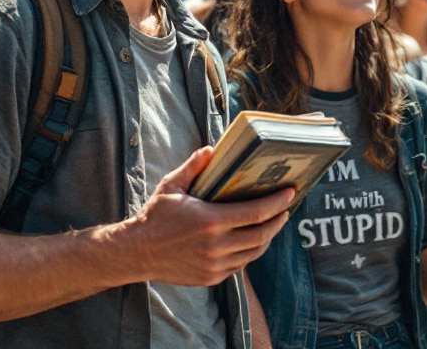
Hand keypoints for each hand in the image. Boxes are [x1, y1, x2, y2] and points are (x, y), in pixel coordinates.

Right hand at [121, 147, 293, 286]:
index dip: (277, 203)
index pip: (256, 213)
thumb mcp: (171, 186)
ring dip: (267, 237)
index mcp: (210, 221)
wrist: (136, 252)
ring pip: (254, 252)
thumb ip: (193, 167)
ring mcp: (215, 265)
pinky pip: (240, 265)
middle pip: (262, 235)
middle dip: (278, 220)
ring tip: (273, 223)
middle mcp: (216, 246)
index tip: (290, 193)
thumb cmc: (154, 217)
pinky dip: (250, 252)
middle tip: (286, 209)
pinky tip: (252, 240)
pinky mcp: (211, 277)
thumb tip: (211, 150)